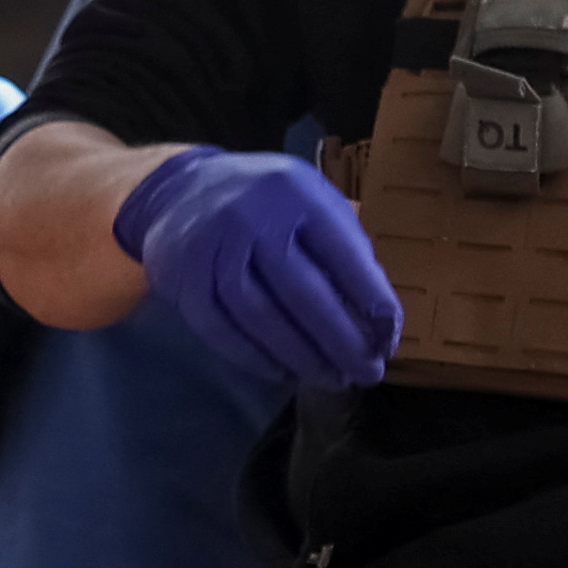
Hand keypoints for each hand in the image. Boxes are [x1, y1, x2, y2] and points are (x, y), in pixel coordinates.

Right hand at [111, 145, 399, 389]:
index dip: (372, 303)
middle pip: (303, 292)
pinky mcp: (180, 278)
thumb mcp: (311, 200)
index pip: (344, 256)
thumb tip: (377, 320)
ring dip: (300, 356)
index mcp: (297, 194)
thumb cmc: (266, 202)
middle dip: (341, 342)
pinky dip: (253, 356)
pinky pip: (218, 328)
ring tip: (330, 379)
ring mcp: (211, 248)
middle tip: (366, 375)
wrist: (179, 188)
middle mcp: (252, 217)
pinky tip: (281, 372)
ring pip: (259, 316)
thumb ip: (343, 248)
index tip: (388, 342)